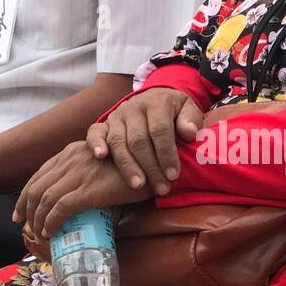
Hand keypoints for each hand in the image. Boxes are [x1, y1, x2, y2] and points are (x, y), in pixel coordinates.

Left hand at [14, 140, 151, 241]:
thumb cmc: (132, 166)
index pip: (39, 174)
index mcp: (71, 152)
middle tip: (26, 227)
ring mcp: (79, 173)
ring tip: (39, 234)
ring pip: (44, 198)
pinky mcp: (89, 189)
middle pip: (36, 187)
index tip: (20, 212)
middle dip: (26, 210)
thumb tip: (72, 198)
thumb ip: (85, 174)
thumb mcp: (101, 165)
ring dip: (37, 219)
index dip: (25, 195)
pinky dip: (51, 221)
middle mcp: (70, 158)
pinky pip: (60, 208)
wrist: (154, 164)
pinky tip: (50, 232)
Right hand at [86, 88, 203, 195]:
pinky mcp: (104, 124)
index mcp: (156, 102)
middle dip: (150, 166)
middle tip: (161, 188)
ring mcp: (116, 116)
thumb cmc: (174, 111)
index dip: (166, 153)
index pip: (160, 129)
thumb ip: (190, 120)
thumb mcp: (188, 109)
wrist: (154, 97)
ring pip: (118, 141)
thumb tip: (189, 133)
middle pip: (138, 139)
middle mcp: (133, 108)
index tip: (174, 175)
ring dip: (127, 165)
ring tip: (138, 185)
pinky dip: (95, 143)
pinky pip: (95, 132)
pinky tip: (100, 156)